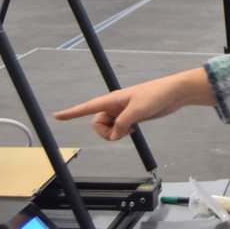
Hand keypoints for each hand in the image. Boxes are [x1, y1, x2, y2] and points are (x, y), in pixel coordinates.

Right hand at [55, 68, 211, 140]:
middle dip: (105, 132)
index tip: (56, 116)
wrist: (174, 94)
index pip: (87, 107)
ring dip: (116, 133)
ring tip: (131, 127)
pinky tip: (135, 128)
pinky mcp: (130, 117)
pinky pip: (118, 130)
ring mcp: (121, 112)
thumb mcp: (137, 111)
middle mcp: (113, 105)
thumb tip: (114, 134)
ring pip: (108, 129)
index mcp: (112, 99)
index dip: (71, 113)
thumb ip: (122, 124)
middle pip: (96, 124)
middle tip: (122, 130)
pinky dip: (123, 133)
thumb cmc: (156, 95)